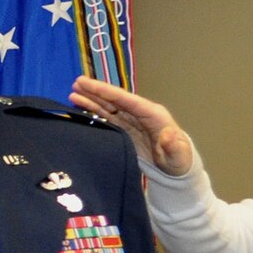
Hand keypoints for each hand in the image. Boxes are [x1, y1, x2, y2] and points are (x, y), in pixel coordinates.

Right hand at [68, 76, 195, 176]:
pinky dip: (94, 111)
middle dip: (96, 91)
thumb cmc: (179, 160)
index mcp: (152, 114)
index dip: (108, 92)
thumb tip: (169, 135)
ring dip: (92, 99)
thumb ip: (173, 145)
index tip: (90, 85)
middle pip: (115, 100)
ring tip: (73, 92)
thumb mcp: (179, 155)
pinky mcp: (125, 130)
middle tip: (76, 82)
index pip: (127, 100)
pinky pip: (107, 117)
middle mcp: (140, 113)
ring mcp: (132, 121)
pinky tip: (81, 106)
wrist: (176, 170)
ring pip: (109, 107)